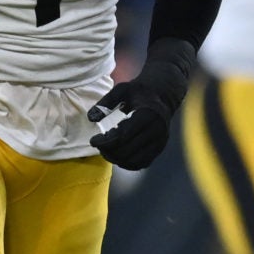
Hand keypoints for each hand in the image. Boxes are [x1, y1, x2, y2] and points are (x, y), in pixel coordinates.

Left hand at [89, 37, 195, 169]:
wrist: (163, 94)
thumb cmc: (140, 91)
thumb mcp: (122, 89)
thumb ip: (106, 102)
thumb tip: (91, 118)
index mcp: (147, 115)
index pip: (122, 136)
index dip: (105, 141)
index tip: (92, 140)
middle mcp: (157, 131)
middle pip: (127, 150)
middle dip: (108, 151)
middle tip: (98, 145)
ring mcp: (160, 141)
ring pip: (134, 160)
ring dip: (116, 159)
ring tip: (106, 150)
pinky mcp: (160, 148)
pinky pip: (142, 163)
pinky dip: (127, 163)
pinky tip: (117, 155)